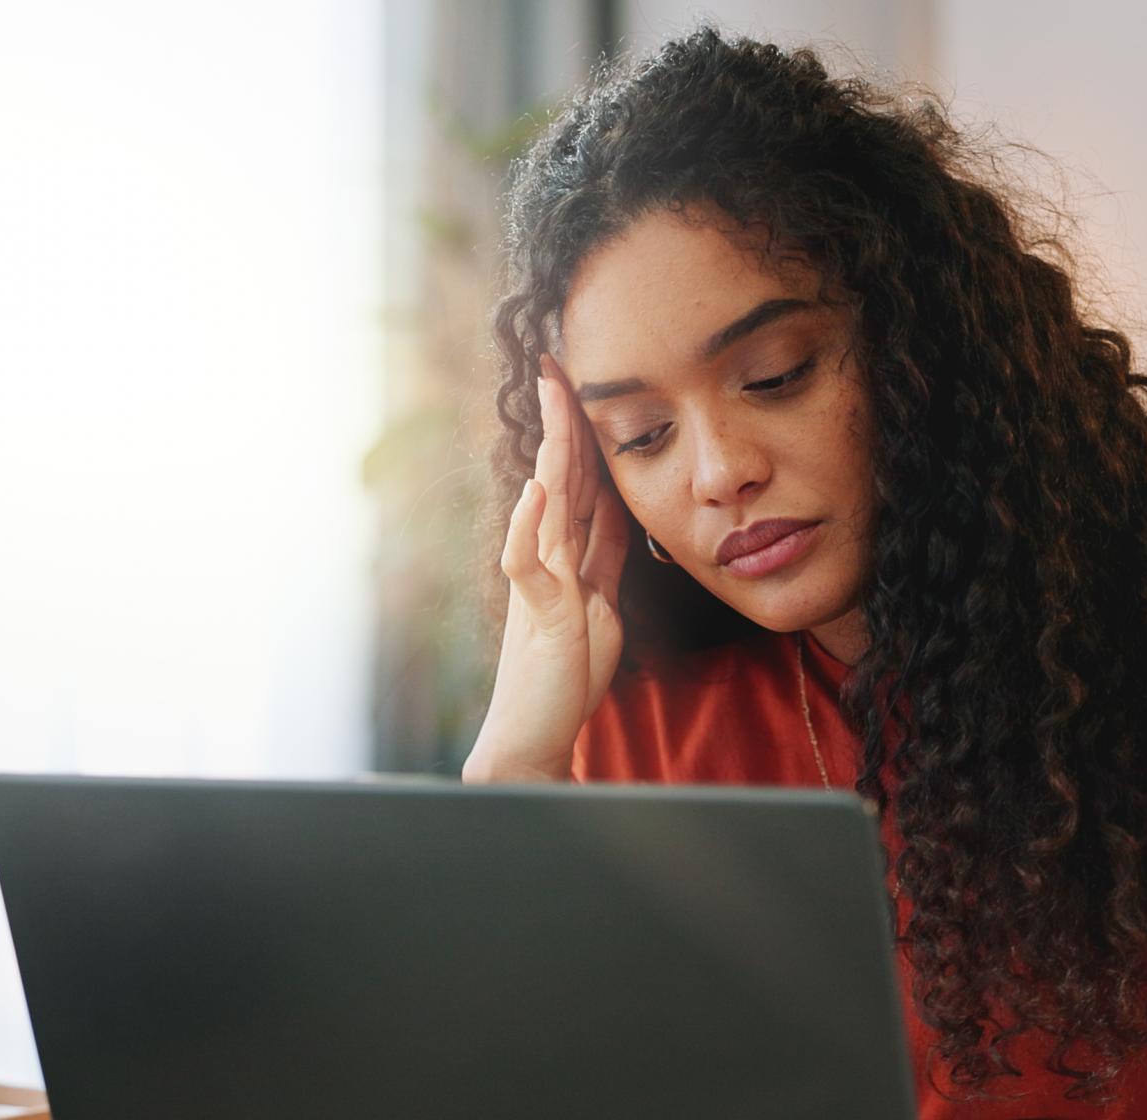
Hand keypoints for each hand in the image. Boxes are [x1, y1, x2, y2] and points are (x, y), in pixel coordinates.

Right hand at [463, 354, 629, 782]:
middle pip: (560, 474)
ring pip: (546, 502)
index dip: (582, 427)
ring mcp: (538, 581)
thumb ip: (605, 556)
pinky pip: (526, 562)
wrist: (535, 731)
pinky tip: (537, 489)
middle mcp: (546, 556)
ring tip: (553, 399)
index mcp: (565, 552)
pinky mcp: (537, 612)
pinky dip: (528, 524)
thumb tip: (620, 508)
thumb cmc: (564, 671)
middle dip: (561, 417)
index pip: (578, 476)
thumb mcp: (601, 602)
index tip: (581, 378)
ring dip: (551, 449)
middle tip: (556, 360)